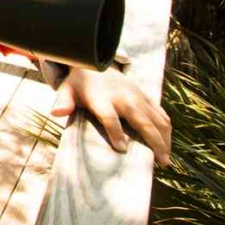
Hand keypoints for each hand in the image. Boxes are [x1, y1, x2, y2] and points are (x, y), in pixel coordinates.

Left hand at [53, 66, 171, 166]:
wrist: (97, 63)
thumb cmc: (80, 84)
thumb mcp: (67, 90)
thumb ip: (63, 101)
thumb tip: (56, 113)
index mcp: (102, 99)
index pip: (109, 117)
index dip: (115, 132)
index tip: (122, 150)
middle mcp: (123, 98)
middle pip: (142, 120)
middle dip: (153, 141)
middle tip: (161, 162)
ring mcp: (137, 96)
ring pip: (157, 119)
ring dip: (165, 139)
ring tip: (166, 160)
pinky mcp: (146, 96)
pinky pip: (161, 113)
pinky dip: (166, 129)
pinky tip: (167, 144)